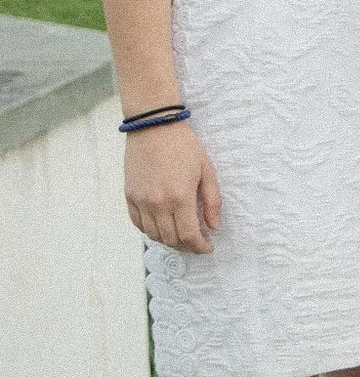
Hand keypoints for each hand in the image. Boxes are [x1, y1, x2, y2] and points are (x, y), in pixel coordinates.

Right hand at [125, 123, 219, 252]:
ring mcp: (141, 201)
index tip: (208, 248)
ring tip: (182, 237)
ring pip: (153, 235)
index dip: (199, 246)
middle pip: (171, 239)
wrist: (154, 129)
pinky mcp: (129, 197)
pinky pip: (138, 223)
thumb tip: (213, 226)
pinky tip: (162, 228)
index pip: (189, 235)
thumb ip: (212, 201)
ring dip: (168, 241)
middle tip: (197, 244)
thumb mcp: (207, 170)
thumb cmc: (184, 147)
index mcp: (180, 198)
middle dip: (186, 246)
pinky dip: (151, 231)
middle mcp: (157, 204)